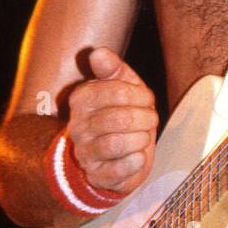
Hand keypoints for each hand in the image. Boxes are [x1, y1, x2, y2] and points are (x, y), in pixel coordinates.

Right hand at [67, 47, 158, 193]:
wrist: (113, 156)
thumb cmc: (120, 114)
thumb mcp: (121, 86)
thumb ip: (112, 69)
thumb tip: (98, 52)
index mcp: (82, 98)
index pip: (116, 91)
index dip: (141, 96)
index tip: (147, 100)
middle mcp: (78, 125)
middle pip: (120, 118)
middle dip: (145, 118)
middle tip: (149, 119)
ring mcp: (85, 152)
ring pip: (117, 143)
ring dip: (140, 139)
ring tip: (142, 137)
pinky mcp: (97, 175)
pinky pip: (120, 169)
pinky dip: (136, 161)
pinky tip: (137, 156)